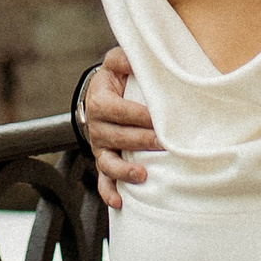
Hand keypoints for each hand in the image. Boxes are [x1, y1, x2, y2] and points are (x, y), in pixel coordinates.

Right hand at [81, 48, 159, 216]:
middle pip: (116, 138)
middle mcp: (97, 127)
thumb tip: (138, 60)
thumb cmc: (116, 79)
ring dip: (125, 171)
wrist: (102, 95)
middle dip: (140, 141)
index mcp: (99, 101)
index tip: (159, 119)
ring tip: (143, 175)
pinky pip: (103, 180)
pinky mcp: (104, 161)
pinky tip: (120, 202)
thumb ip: (125, 58)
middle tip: (163, 144)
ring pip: (108, 163)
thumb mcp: (117, 62)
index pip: (118, 111)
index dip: (138, 116)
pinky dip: (109, 192)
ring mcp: (100, 147)